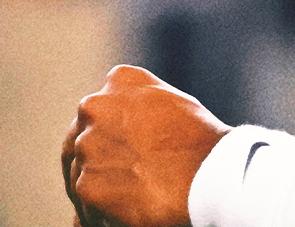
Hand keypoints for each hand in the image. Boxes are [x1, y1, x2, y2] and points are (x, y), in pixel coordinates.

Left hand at [63, 65, 230, 226]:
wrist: (212, 176)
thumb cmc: (202, 143)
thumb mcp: (172, 102)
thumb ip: (140, 103)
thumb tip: (127, 124)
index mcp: (119, 81)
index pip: (97, 112)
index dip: (105, 137)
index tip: (117, 156)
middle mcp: (95, 107)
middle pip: (82, 140)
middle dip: (97, 161)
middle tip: (118, 183)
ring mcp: (88, 146)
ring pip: (81, 172)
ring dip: (99, 187)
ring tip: (126, 199)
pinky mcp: (88, 183)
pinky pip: (86, 202)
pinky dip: (99, 212)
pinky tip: (121, 215)